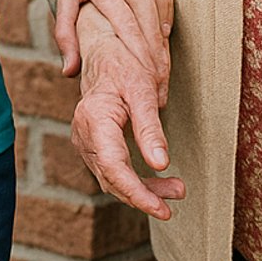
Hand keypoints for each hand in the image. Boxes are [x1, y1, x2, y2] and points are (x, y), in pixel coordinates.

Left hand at [53, 0, 172, 98]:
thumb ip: (65, 29)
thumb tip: (68, 72)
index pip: (127, 28)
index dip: (136, 59)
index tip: (139, 85)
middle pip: (150, 39)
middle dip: (153, 74)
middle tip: (151, 107)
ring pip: (162, 39)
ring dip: (161, 70)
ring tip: (156, 101)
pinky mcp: (168, 0)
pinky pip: (166, 33)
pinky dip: (163, 56)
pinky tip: (159, 78)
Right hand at [70, 5, 185, 219]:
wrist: (104, 52)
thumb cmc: (124, 65)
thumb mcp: (143, 90)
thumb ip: (150, 129)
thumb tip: (161, 164)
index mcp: (94, 120)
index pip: (114, 168)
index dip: (137, 193)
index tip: (162, 209)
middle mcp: (84, 134)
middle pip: (112, 179)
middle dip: (145, 194)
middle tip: (177, 196)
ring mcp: (85, 141)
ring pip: (112, 179)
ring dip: (142, 189)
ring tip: (176, 189)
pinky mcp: (93, 144)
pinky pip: (112, 170)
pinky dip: (134, 179)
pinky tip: (156, 181)